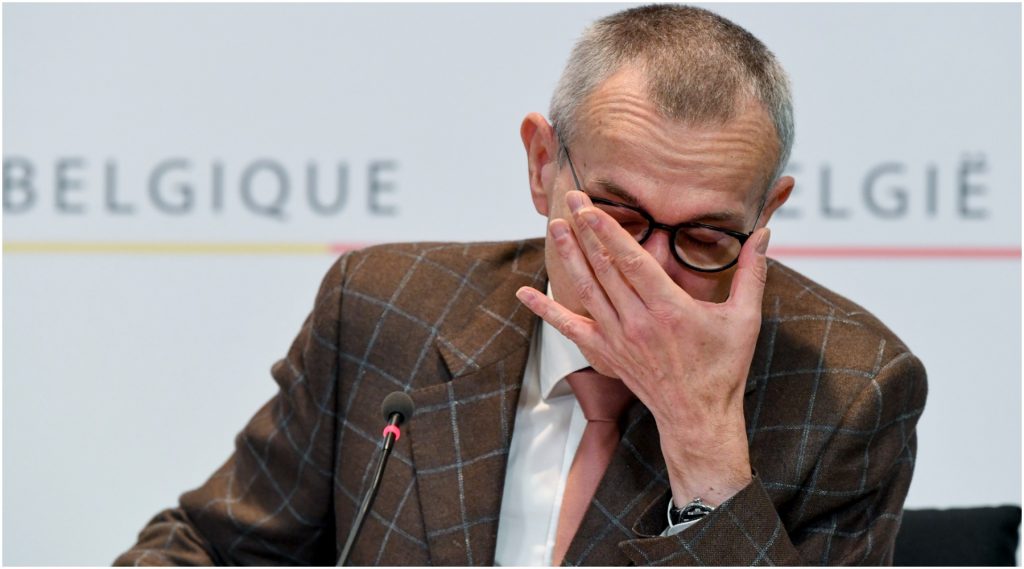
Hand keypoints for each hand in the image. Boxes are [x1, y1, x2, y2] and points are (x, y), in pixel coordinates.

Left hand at [515, 190, 770, 505]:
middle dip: (585, 231)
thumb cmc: (723, 368)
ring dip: (569, 257)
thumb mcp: (744, 320)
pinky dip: (546, 310)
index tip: (591, 207)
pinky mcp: (607, 353)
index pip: (631, 262)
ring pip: (587, 290)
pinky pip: (571, 328)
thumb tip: (765, 234)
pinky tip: (525, 293)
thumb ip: (752, 273)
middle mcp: (638, 323)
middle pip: (604, 268)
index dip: (608, 232)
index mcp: (670, 310)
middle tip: (570, 199)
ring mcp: (618, 339)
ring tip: (555, 227)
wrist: (698, 417)